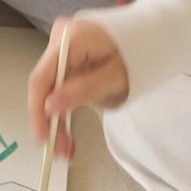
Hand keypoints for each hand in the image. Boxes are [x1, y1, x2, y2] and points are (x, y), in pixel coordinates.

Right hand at [28, 17, 129, 157]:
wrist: (152, 39)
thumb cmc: (138, 53)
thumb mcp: (114, 77)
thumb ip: (82, 90)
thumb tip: (49, 106)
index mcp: (70, 39)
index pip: (41, 78)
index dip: (37, 111)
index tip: (42, 138)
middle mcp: (60, 41)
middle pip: (45, 87)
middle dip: (50, 122)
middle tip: (59, 151)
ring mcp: (63, 50)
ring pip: (51, 92)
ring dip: (57, 122)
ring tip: (66, 149)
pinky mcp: (68, 62)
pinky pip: (60, 90)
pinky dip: (64, 112)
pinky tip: (67, 135)